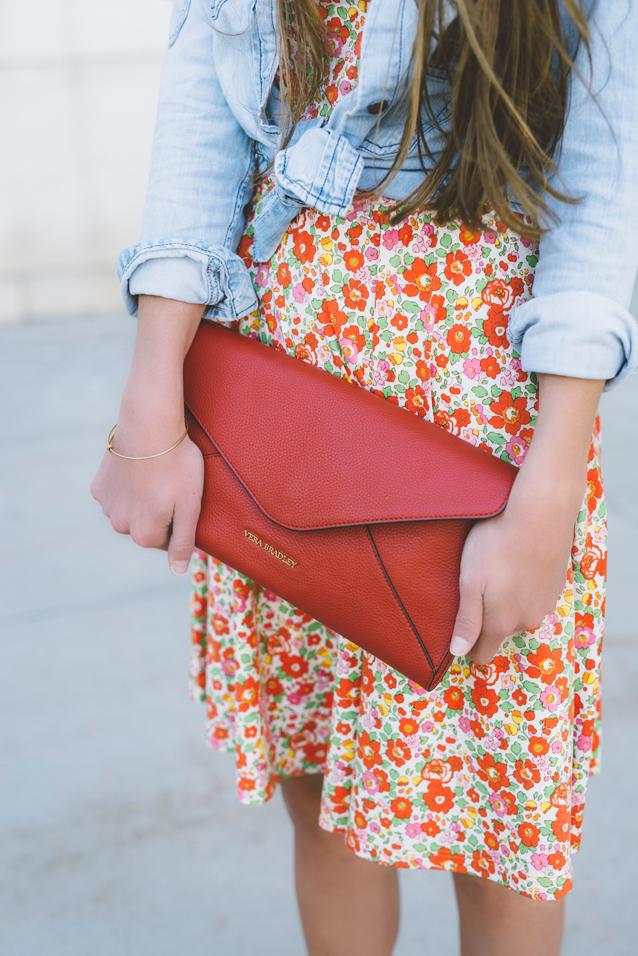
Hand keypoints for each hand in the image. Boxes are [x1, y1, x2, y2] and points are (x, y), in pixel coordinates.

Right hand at [90, 295, 204, 574]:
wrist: (149, 425)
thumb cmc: (177, 465)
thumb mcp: (190, 506)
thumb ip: (184, 543)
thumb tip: (178, 572)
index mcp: (144, 535)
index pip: (167, 541)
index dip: (179, 521)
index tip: (183, 499)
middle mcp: (120, 526)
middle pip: (146, 528)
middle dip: (159, 512)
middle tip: (171, 485)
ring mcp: (106, 506)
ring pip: (130, 511)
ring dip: (141, 500)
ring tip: (155, 475)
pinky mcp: (98, 487)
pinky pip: (116, 494)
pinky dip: (126, 486)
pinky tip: (138, 469)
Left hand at [449, 373, 603, 663]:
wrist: (539, 512)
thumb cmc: (495, 544)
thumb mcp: (470, 582)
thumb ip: (467, 621)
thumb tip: (458, 653)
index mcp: (502, 623)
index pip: (483, 654)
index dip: (467, 647)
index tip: (456, 630)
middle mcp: (527, 621)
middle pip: (500, 634)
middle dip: (486, 620)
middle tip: (474, 588)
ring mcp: (546, 604)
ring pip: (519, 615)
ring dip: (507, 602)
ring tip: (495, 572)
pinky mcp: (556, 586)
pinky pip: (534, 598)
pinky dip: (524, 588)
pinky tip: (516, 564)